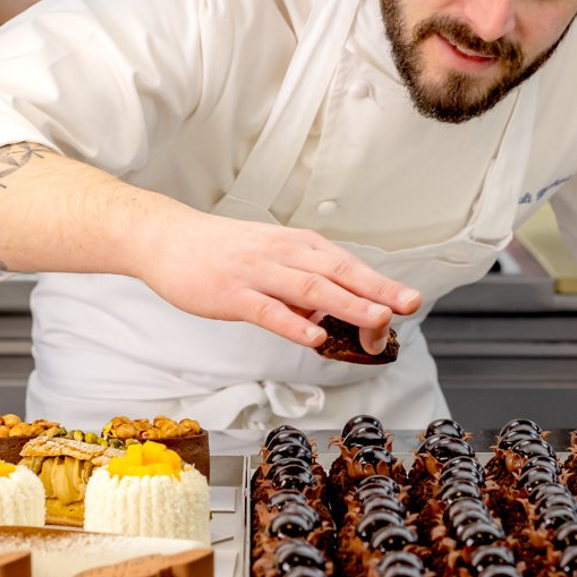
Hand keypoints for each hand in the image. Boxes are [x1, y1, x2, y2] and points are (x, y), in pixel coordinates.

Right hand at [133, 212, 420, 353]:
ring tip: (377, 319)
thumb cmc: (220, 252)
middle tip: (409, 304)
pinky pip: (266, 310)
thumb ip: (302, 285)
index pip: (347, 265)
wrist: (167, 238)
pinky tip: (313, 338)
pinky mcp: (231, 293)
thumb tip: (331, 314)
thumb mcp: (270, 258)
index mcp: (297, 246)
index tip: (408, 301)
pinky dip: (292, 323)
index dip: (380, 285)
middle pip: (338, 273)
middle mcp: (283, 254)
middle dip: (377, 290)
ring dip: (346, 304)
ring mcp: (257, 272)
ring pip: (310, 289)